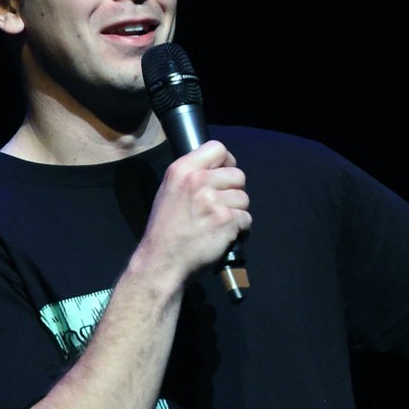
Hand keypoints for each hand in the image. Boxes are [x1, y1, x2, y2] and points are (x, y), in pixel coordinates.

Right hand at [141, 140, 251, 279]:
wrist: (162, 261)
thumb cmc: (165, 230)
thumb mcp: (169, 191)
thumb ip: (191, 176)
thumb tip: (217, 168)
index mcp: (182, 170)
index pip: (217, 147)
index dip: (226, 162)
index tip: (223, 174)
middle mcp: (198, 181)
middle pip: (238, 174)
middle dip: (234, 191)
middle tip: (220, 206)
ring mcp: (213, 201)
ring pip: (244, 198)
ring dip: (237, 212)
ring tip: (218, 222)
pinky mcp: (226, 220)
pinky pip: (246, 219)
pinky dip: (239, 229)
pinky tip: (222, 234)